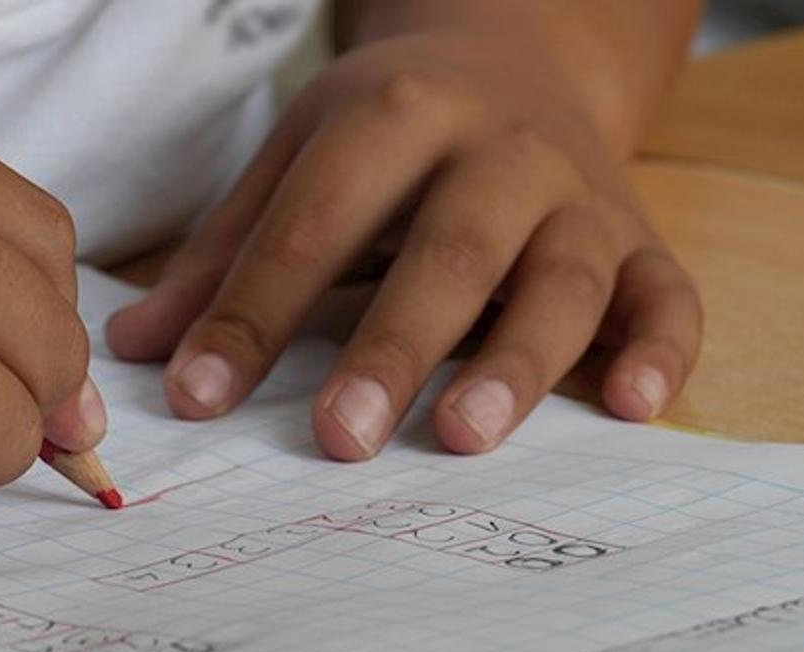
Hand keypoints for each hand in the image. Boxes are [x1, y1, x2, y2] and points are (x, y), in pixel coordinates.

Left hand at [107, 33, 700, 459]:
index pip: (313, 225)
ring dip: (518, 360)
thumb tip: (134, 352)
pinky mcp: (641, 238)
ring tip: (463, 436)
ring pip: (563, 279)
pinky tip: (633, 408)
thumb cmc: (390, 133)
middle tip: (340, 438)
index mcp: (393, 118)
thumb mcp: (298, 160)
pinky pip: (668, 294)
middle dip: (393, 345)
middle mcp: (497, 151)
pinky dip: (662, 349)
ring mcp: (579, 195)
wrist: (517, 61)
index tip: (196, 400)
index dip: (252, 314)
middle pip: (449, 250)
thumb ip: (224, 255)